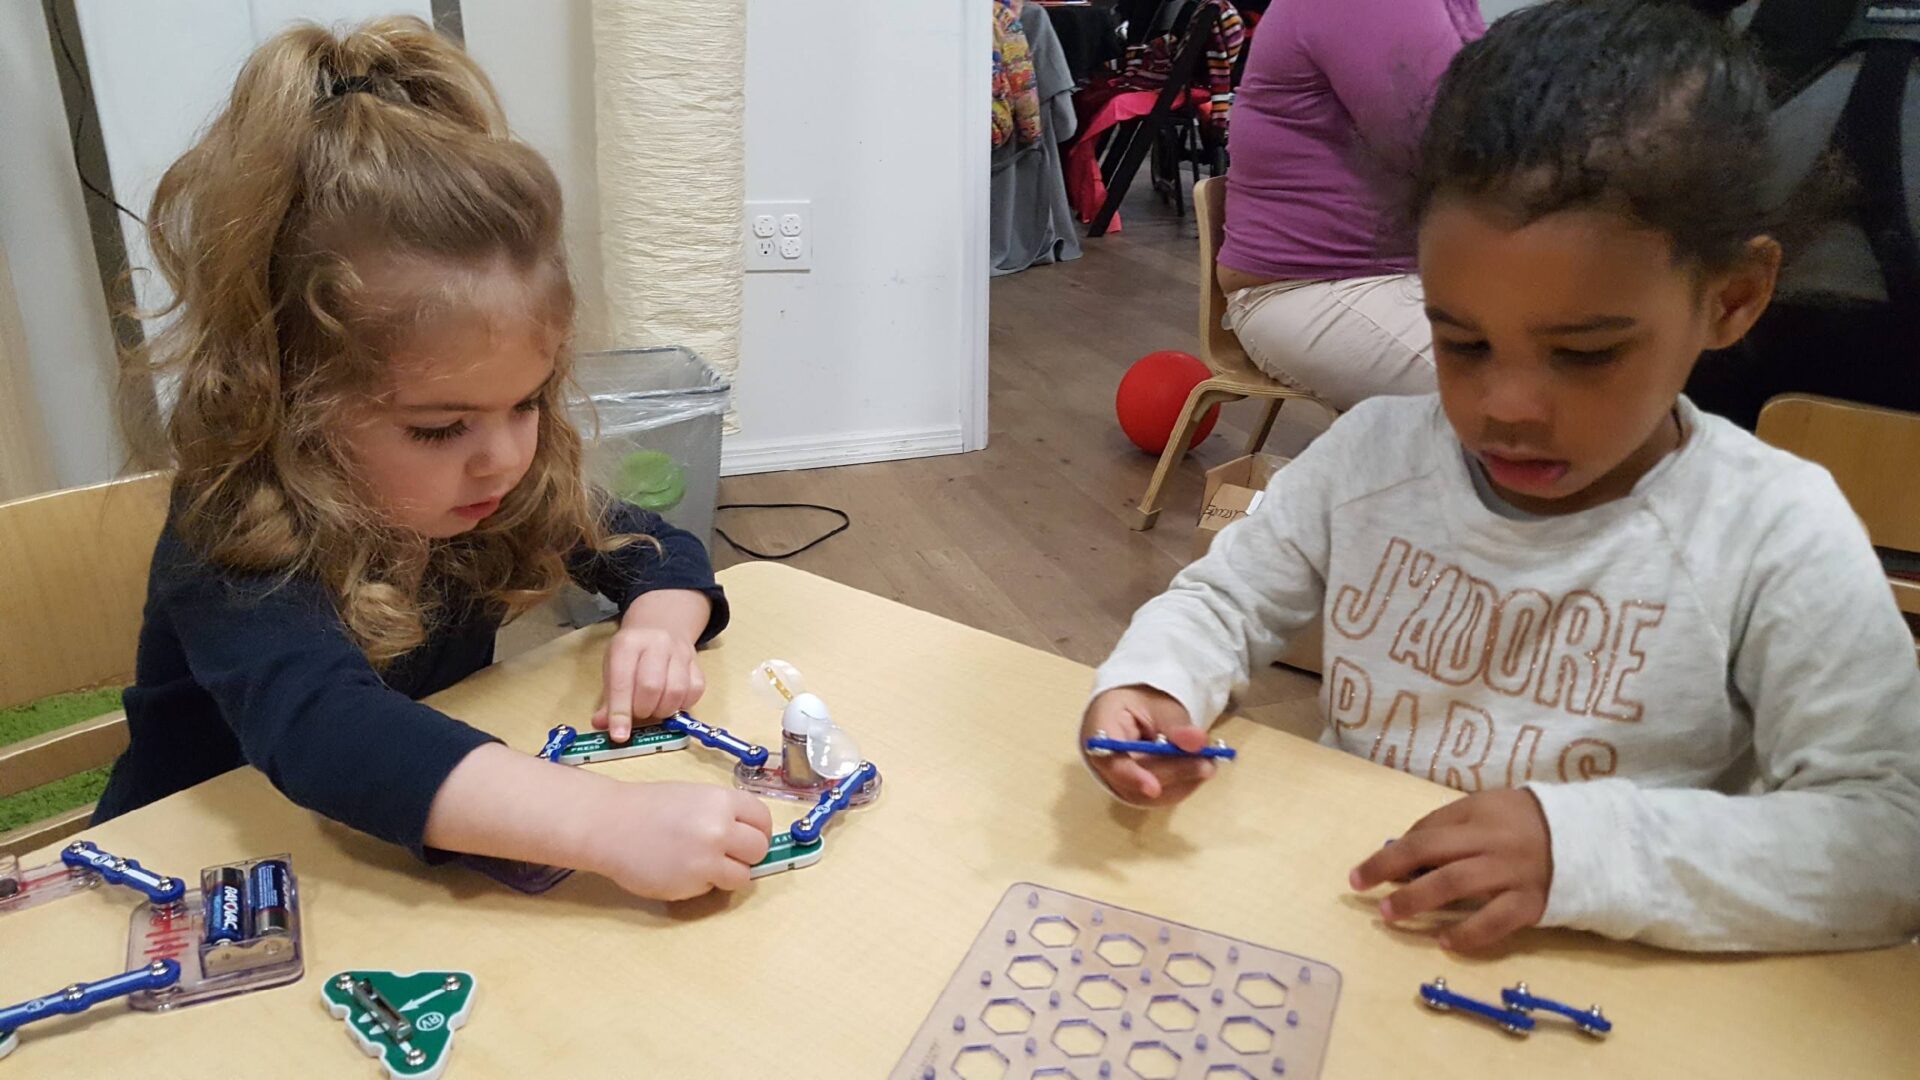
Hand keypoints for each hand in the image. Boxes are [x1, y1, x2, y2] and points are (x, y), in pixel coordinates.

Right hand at [592, 782, 771, 900]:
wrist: (609, 824)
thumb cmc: (648, 807)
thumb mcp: (694, 796)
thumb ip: (723, 813)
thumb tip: (748, 835)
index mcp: (722, 801)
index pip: (763, 819)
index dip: (758, 830)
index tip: (751, 837)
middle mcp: (720, 829)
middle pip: (759, 850)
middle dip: (748, 854)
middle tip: (730, 854)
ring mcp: (707, 860)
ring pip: (743, 876)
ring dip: (730, 873)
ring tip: (706, 865)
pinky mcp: (691, 885)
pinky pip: (714, 888)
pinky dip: (705, 884)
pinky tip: (683, 870)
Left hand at [595, 625, 704, 740]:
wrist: (661, 627)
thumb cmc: (632, 654)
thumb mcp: (613, 669)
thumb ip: (609, 699)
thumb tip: (602, 724)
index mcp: (628, 644)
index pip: (622, 682)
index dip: (620, 712)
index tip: (619, 735)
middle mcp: (656, 643)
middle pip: (651, 687)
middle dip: (643, 710)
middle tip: (638, 713)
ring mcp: (680, 651)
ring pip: (676, 691)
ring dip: (663, 710)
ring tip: (654, 709)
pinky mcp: (696, 662)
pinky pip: (695, 691)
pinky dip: (682, 705)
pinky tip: (671, 702)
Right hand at [1080, 686, 1217, 806]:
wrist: (1133, 708)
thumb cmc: (1140, 701)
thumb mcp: (1158, 704)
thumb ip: (1176, 724)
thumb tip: (1198, 742)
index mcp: (1099, 732)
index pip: (1110, 760)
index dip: (1132, 776)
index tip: (1153, 788)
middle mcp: (1104, 762)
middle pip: (1134, 781)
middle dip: (1174, 773)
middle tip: (1207, 764)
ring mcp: (1119, 781)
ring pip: (1150, 795)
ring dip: (1183, 781)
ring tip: (1208, 762)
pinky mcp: (1136, 791)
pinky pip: (1160, 796)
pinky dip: (1183, 785)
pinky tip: (1198, 769)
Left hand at [1349, 789, 1553, 950]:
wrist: (1588, 839)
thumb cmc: (1525, 823)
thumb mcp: (1486, 808)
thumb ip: (1448, 826)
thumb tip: (1404, 854)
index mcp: (1476, 812)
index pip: (1424, 831)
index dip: (1391, 852)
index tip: (1366, 871)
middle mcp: (1490, 841)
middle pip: (1430, 852)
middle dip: (1390, 869)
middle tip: (1362, 886)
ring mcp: (1510, 872)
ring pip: (1455, 884)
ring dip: (1417, 900)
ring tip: (1390, 915)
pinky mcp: (1530, 903)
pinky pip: (1494, 921)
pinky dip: (1467, 933)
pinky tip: (1443, 942)